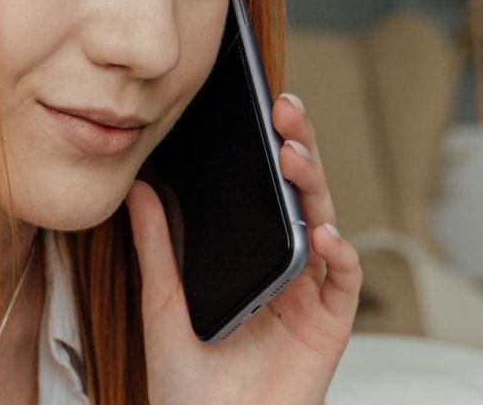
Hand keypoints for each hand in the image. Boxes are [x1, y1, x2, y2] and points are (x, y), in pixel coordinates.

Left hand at [128, 93, 360, 404]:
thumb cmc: (189, 386)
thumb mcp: (163, 306)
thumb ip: (157, 248)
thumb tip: (138, 189)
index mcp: (255, 260)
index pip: (270, 192)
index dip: (272, 148)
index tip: (261, 107)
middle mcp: (290, 271)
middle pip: (304, 197)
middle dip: (299, 148)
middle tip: (285, 109)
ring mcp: (313, 296)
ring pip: (327, 225)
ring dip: (314, 187)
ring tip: (293, 155)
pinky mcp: (330, 325)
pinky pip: (344, 279)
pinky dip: (338, 253)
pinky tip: (319, 233)